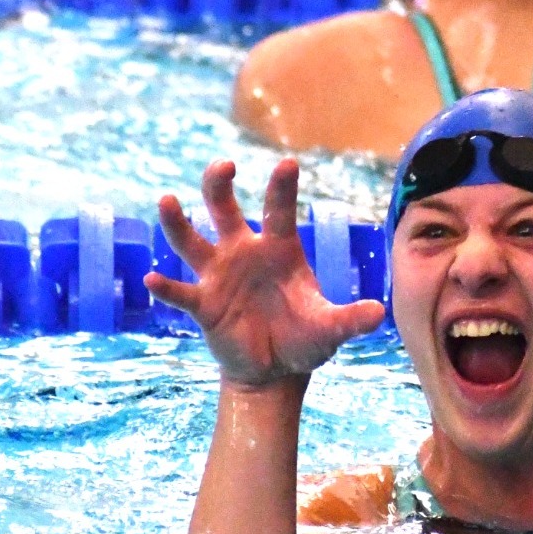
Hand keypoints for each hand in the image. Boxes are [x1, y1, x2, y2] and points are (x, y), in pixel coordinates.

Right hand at [146, 159, 385, 387]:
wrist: (274, 370)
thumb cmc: (304, 338)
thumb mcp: (330, 329)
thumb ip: (350, 319)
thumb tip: (380, 313)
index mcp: (279, 249)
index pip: (279, 210)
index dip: (282, 187)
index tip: (287, 163)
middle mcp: (244, 252)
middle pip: (224, 209)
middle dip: (220, 185)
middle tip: (224, 166)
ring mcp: (218, 276)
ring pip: (191, 241)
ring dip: (177, 223)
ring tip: (167, 202)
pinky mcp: (203, 304)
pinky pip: (181, 292)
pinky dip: (166, 287)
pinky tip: (152, 280)